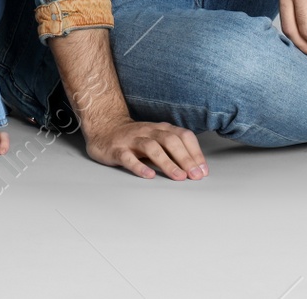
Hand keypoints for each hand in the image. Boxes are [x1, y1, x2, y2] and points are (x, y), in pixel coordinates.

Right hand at [85, 117, 207, 179]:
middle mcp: (148, 132)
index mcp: (161, 129)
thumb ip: (174, 150)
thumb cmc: (135, 138)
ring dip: (167, 163)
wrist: (104, 128)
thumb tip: (196, 168)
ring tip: (178, 177)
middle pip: (170, 140)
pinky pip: (128, 158)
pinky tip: (149, 175)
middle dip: (185, 158)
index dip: (195, 152)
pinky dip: (139, 167)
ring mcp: (132, 140)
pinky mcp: (117, 150)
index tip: (203, 170)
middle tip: (195, 176)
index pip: (183, 136)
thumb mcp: (157, 138)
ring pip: (151, 148)